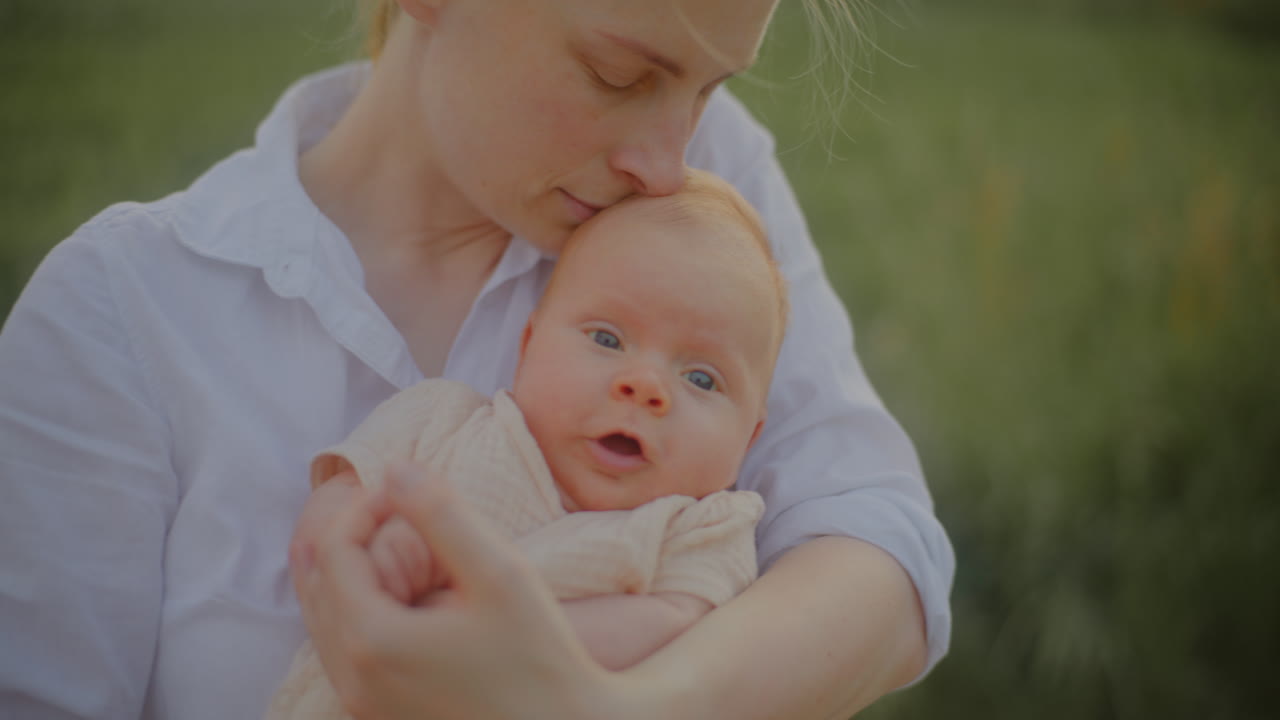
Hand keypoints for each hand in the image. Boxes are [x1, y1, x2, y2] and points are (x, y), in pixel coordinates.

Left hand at [290, 462, 642, 719]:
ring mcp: (362, 703)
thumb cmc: (539, 657)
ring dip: (344, 571)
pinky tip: (380, 590)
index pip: (335, 549)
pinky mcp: (379, 715)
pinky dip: (350, 608)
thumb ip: (443, 514)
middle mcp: (353, 677)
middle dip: (347, 534)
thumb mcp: (500, 573)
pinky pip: (341, 651)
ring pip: (323, 621)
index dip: (365, 506)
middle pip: (317, 585)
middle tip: (389, 503)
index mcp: (372, 640)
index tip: (408, 488)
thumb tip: (395, 468)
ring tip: (379, 534)